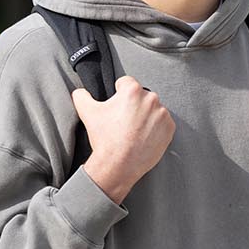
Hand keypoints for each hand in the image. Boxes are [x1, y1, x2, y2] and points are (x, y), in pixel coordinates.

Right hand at [72, 76, 174, 203]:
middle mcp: (151, 99)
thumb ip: (81, 96)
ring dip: (145, 117)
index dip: (117, 94)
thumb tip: (80, 92)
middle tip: (122, 122)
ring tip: (133, 131)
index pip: (125, 83)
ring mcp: (162, 114)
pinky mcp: (169, 128)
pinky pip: (162, 123)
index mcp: (132, 91)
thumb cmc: (105, 139)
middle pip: (140, 96)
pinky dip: (155, 128)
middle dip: (132, 106)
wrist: (118, 165)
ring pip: (152, 109)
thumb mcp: (87, 113)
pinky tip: (142, 137)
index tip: (116, 107)